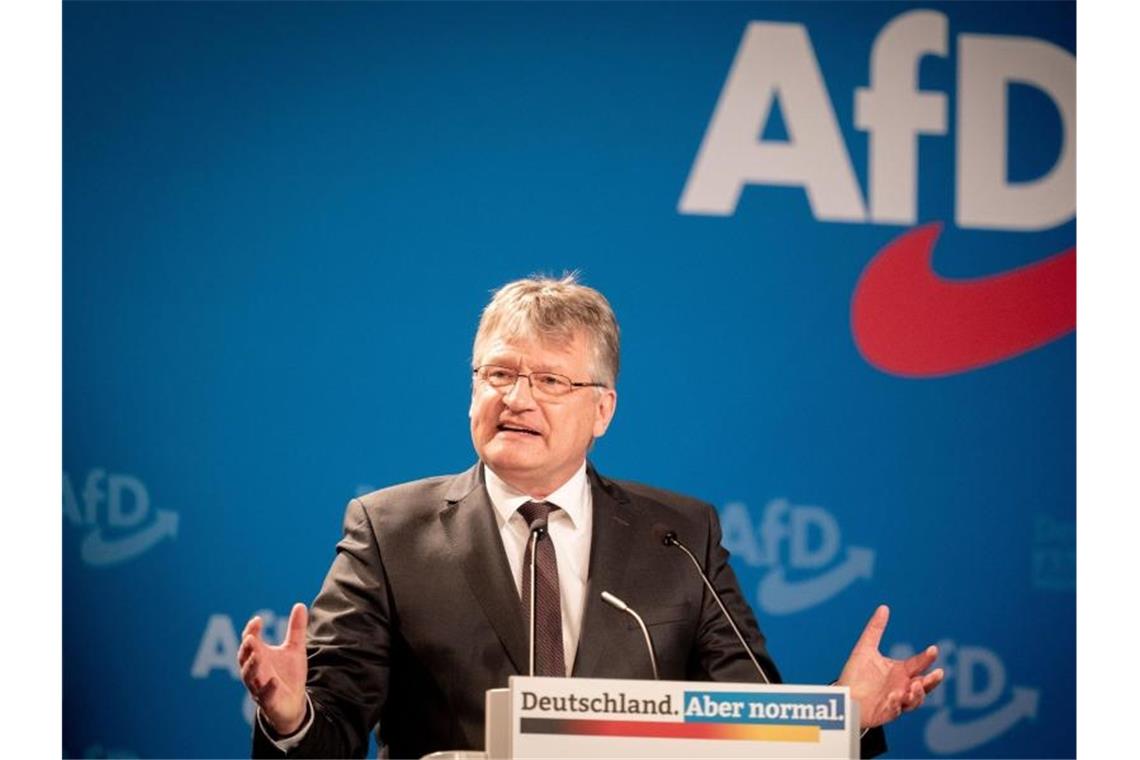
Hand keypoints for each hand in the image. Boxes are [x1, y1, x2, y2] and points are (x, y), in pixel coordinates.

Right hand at [238, 603, 309, 734]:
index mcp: (259, 656)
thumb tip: (300, 605)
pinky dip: (268, 689)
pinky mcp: (268, 702)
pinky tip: (273, 681)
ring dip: (252, 666)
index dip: (251, 630)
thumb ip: (296, 628)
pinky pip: (265, 696)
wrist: (294, 702)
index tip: (257, 620)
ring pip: (250, 677)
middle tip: (251, 638)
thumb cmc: (289, 674)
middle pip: (244, 658)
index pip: (249, 641)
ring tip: (258, 655)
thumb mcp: (295, 648)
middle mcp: (255, 671)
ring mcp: (259, 686)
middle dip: (247, 648)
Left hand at [837, 605, 943, 728]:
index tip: (933, 649)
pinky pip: (896, 710)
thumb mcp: (865, 649)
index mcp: (901, 671)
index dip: (927, 657)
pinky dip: (897, 704)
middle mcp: (903, 686)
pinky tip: (894, 697)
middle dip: (932, 680)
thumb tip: (884, 607)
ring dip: (918, 694)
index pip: (918, 663)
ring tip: (914, 686)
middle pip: (924, 685)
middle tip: (938, 673)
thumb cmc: (856, 674)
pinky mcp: (888, 713)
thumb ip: (875, 630)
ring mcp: (898, 701)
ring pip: (915, 700)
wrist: (844, 696)